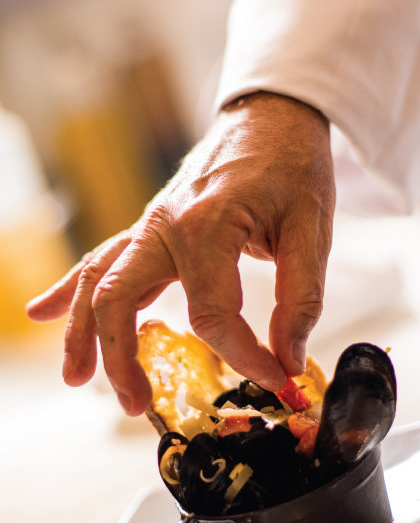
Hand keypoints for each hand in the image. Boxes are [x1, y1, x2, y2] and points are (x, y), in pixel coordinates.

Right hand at [26, 92, 334, 414]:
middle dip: (120, 359)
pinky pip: (101, 259)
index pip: (211, 315)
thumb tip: (287, 357)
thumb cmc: (292, 164)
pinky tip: (45, 311)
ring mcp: (151, 225)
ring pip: (98, 282)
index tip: (273, 376)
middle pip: (119, 300)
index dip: (244, 356)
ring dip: (82, 333)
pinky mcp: (150, 227)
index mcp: (207, 226)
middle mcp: (165, 226)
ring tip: (76, 378)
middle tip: (135, 406)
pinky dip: (71, 288)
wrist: (272, 116)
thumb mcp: (312, 228)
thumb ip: (301, 298)